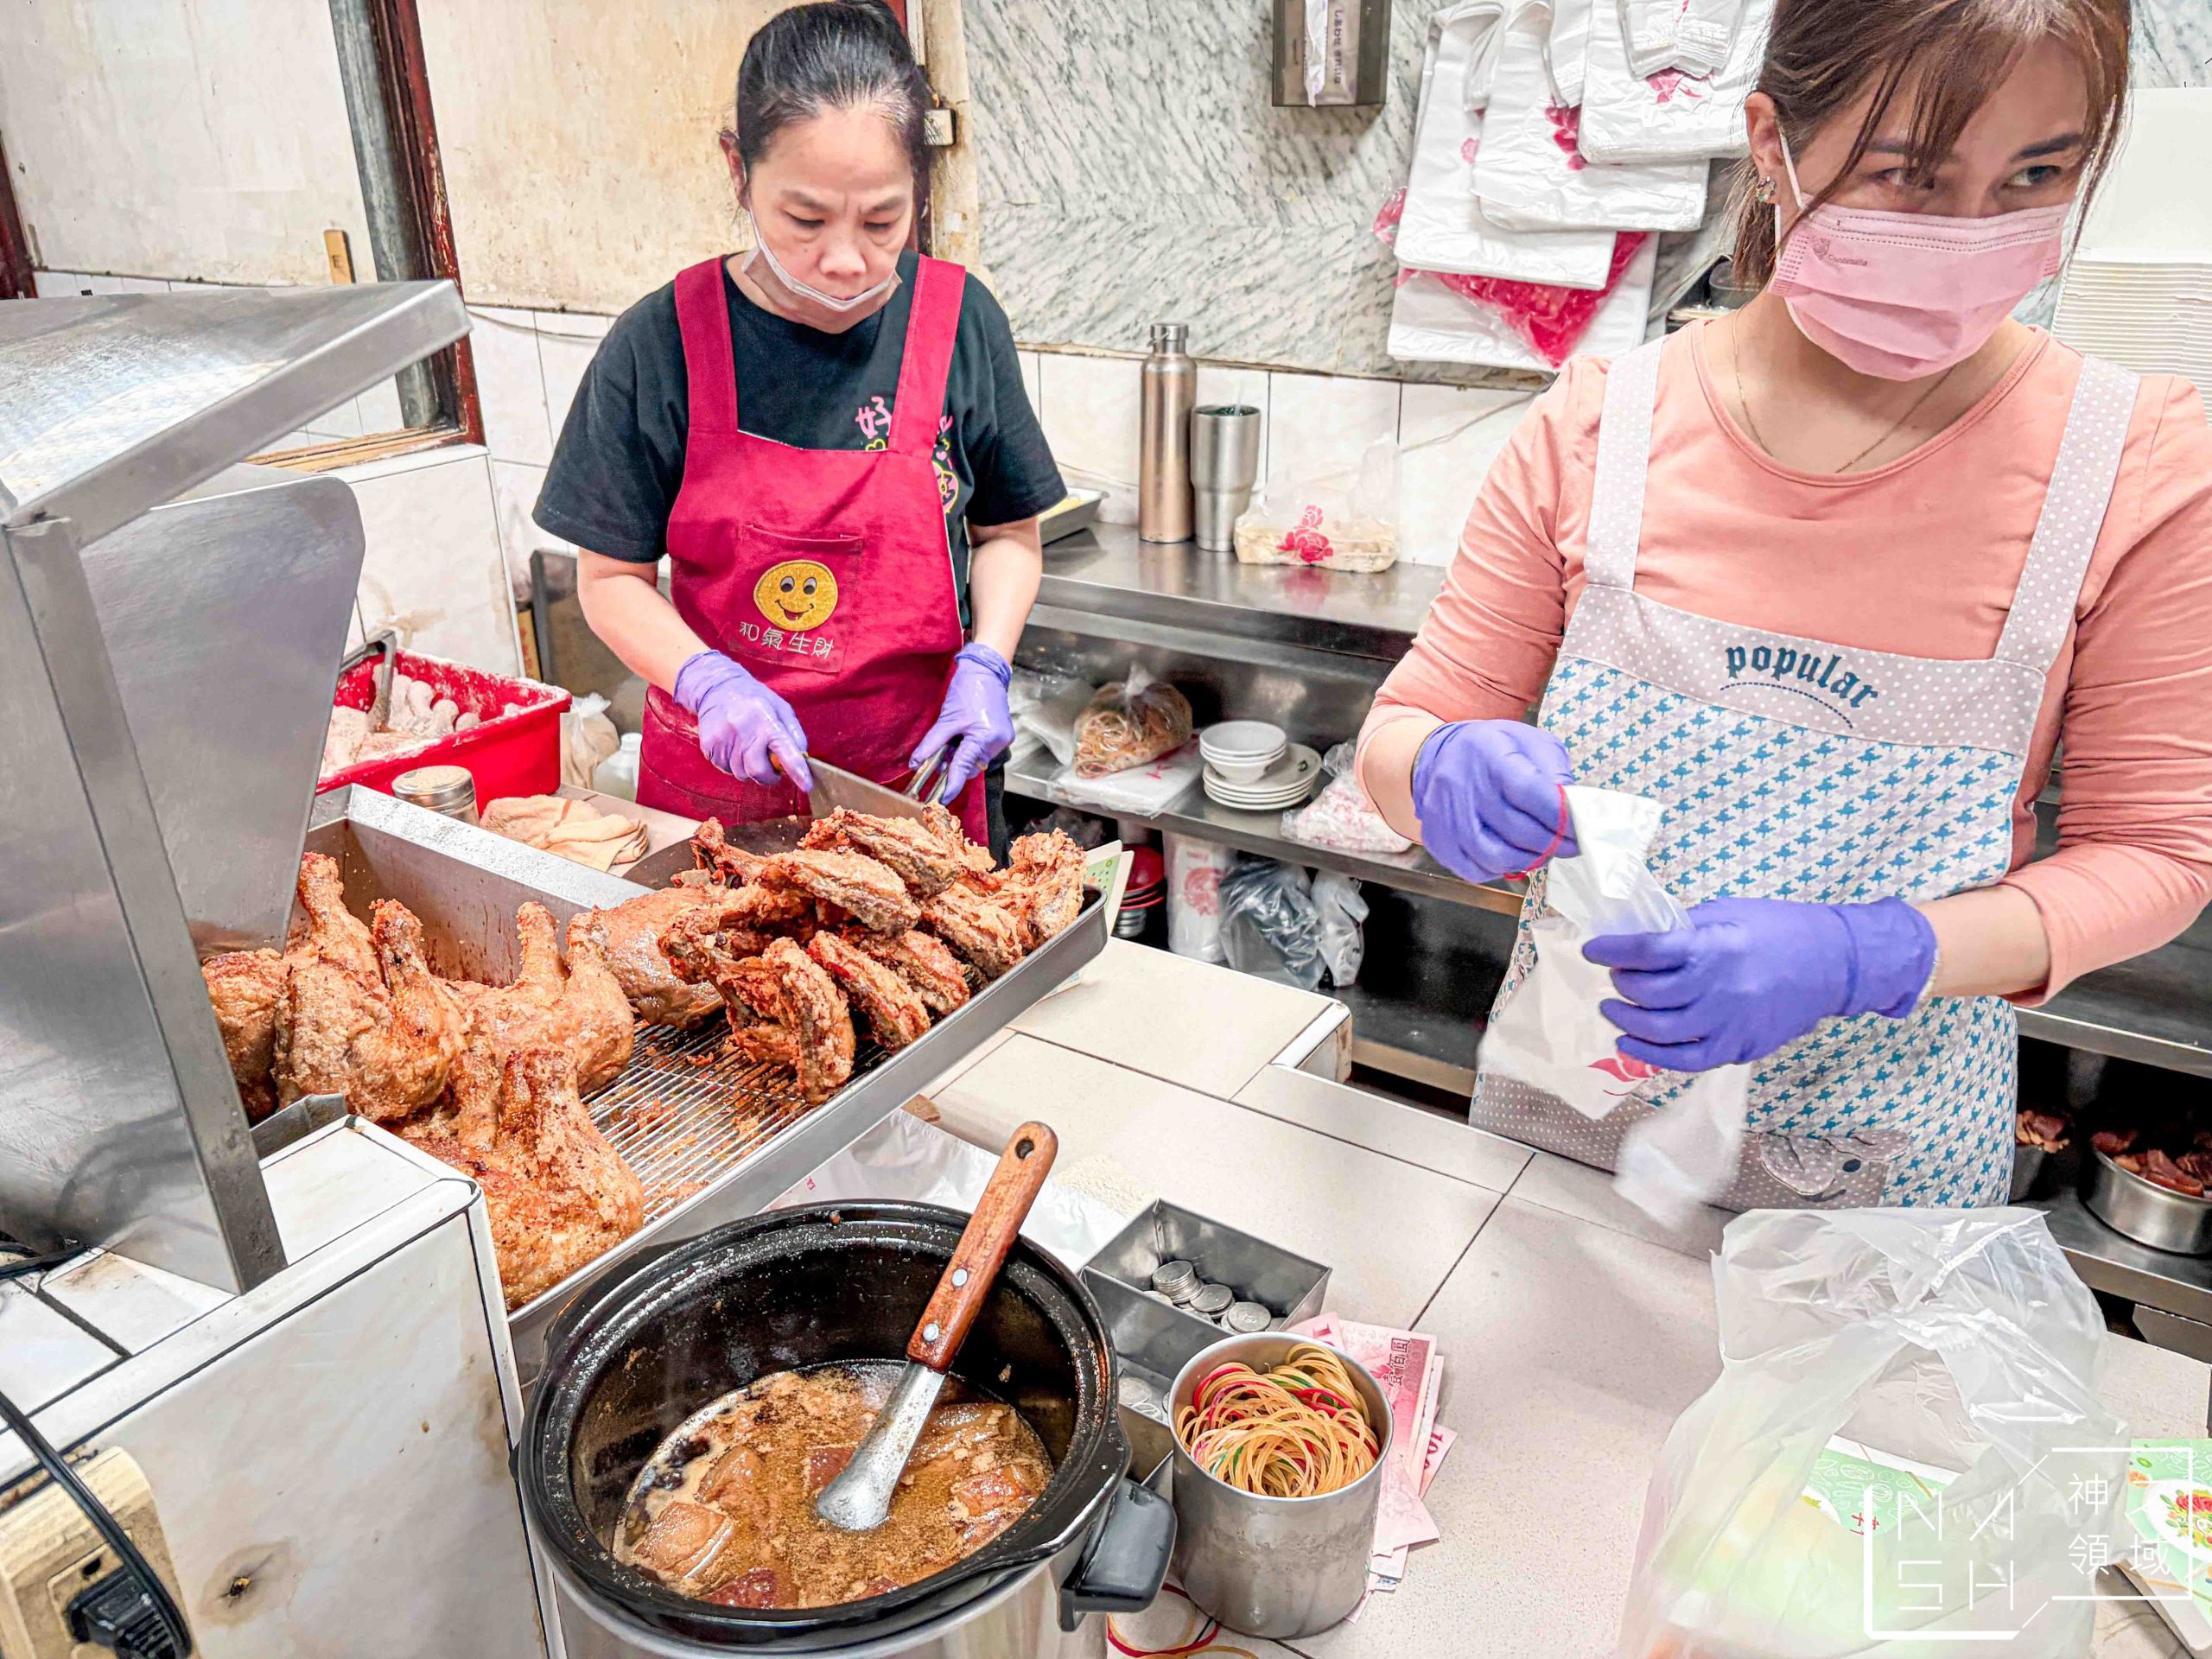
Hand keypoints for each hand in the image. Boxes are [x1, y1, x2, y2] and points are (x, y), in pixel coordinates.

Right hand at [673, 651, 811, 790]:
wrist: (717, 689)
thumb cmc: (755, 700)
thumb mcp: (781, 708)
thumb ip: (794, 733)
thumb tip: (803, 758)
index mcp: (765, 720)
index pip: (784, 750)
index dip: (797, 770)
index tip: (807, 785)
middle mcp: (743, 730)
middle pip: (759, 772)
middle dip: (769, 775)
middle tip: (770, 764)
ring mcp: (724, 739)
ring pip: (742, 774)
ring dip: (749, 768)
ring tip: (748, 746)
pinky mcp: (709, 747)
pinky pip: (726, 769)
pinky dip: (734, 763)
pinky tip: (734, 745)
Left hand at [910, 643, 1013, 802]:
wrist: (986, 670)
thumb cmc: (968, 690)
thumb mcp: (946, 719)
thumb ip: (931, 743)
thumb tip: (916, 762)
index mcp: (985, 738)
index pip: (963, 768)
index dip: (951, 785)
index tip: (941, 800)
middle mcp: (998, 742)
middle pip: (971, 766)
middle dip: (953, 766)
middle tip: (935, 764)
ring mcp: (1002, 738)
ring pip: (976, 758)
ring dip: (960, 757)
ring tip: (948, 745)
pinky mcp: (1002, 734)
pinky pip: (982, 749)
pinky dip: (968, 748)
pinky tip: (959, 740)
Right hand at [1409, 720, 1577, 883]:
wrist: (1439, 755)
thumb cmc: (1493, 749)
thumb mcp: (1529, 742)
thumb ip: (1554, 771)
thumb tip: (1573, 810)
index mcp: (1489, 754)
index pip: (1530, 792)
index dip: (1561, 816)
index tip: (1581, 828)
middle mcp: (1462, 786)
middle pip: (1517, 829)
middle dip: (1554, 843)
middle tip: (1571, 845)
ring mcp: (1445, 817)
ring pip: (1497, 857)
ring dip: (1530, 860)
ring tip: (1545, 852)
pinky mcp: (1437, 840)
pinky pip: (1476, 870)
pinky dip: (1502, 869)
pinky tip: (1514, 856)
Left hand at [1583, 896, 1936, 1071]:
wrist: (1836, 964)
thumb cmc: (1781, 930)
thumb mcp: (1729, 913)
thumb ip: (1684, 928)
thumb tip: (1639, 938)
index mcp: (1715, 946)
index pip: (1647, 950)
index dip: (1611, 950)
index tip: (1594, 948)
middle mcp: (1719, 988)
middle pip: (1647, 993)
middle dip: (1621, 983)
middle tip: (1615, 975)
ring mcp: (1729, 1023)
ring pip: (1658, 1030)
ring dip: (1625, 1020)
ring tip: (1613, 1008)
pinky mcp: (1738, 1047)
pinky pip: (1683, 1061)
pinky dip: (1649, 1055)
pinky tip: (1629, 1043)